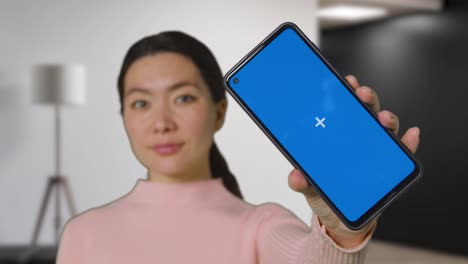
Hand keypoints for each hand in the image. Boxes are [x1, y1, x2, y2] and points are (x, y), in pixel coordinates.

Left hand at [288, 75, 419, 247]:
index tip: (344, 81)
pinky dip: (408, 143)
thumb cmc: (325, 194)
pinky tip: (410, 136)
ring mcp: (374, 151)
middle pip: (364, 112)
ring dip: (385, 117)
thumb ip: (301, 182)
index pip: (341, 109)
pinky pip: (402, 152)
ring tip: (382, 117)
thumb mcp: (309, 187)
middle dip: (364, 98)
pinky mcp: (389, 167)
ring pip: (384, 128)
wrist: (340, 219)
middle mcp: (357, 139)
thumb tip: (296, 177)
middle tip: (360, 93)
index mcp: (336, 137)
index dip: (344, 93)